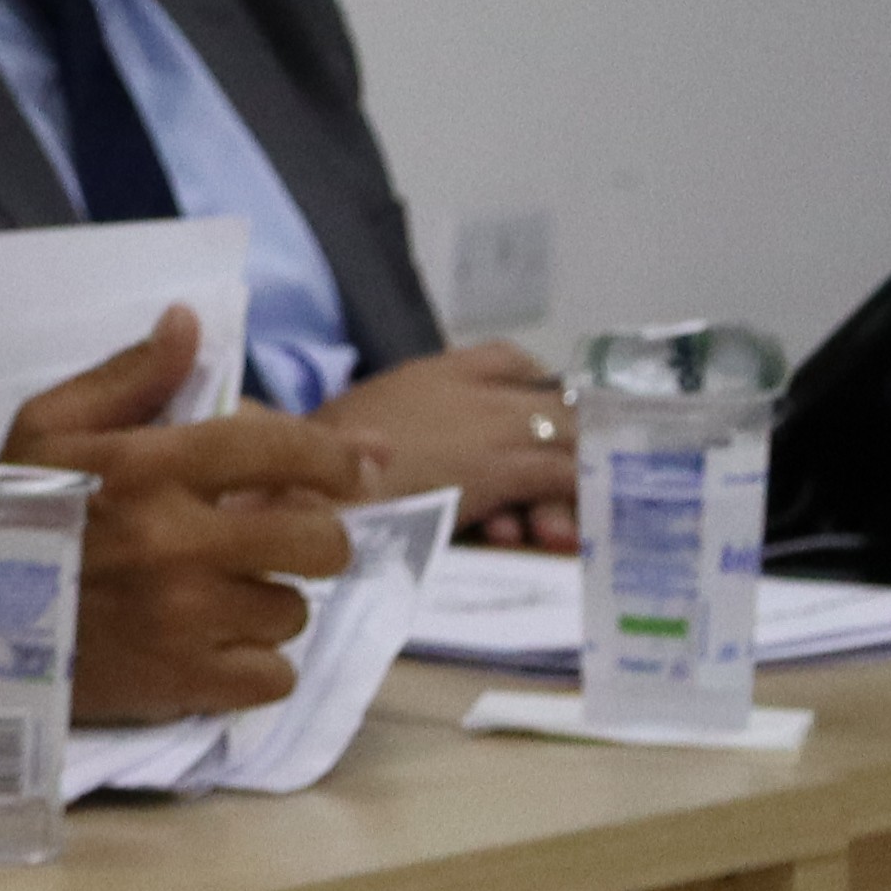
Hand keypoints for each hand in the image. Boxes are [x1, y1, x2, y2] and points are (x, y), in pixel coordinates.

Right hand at [6, 305, 363, 721]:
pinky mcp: (183, 684)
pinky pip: (273, 676)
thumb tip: (192, 322)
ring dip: (269, 601)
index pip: (285, 450)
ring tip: (222, 595)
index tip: (358, 465)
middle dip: (312, 535)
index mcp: (149, 468)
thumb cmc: (2, 511)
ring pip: (294, 611)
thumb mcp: (47, 426)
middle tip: (278, 538)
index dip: (338, 457)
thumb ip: (130, 375)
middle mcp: (178, 542)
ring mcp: (184, 620)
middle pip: (320, 542)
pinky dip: (253, 664)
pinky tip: (214, 644)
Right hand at [323, 339, 585, 548]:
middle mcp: (472, 391)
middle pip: (554, 401)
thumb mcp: (360, 432)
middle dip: (570, 439)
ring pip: (567, 440)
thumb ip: (399, 430)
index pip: (506, 358)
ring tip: (561, 523)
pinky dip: (568, 502)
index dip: (536, 383)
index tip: (541, 410)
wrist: (318, 493)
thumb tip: (419, 454)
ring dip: (571, 480)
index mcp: (432, 374)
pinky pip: (561, 478)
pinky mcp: (503, 469)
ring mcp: (492, 426)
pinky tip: (562, 532)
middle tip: (571, 477)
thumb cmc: (320, 467)